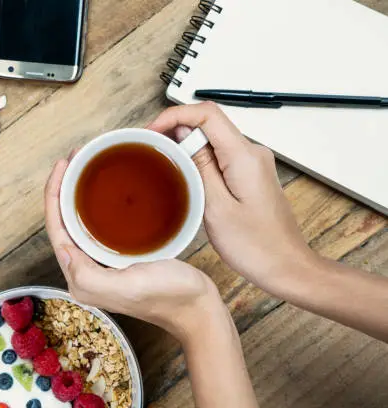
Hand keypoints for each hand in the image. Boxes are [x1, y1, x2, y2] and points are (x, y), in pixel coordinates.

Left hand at [44, 158, 225, 337]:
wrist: (198, 307)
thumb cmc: (170, 297)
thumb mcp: (128, 287)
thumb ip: (88, 276)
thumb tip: (64, 250)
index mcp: (81, 278)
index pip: (56, 229)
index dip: (53, 194)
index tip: (63, 165)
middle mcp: (85, 270)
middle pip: (64, 222)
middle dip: (63, 189)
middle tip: (74, 159)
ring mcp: (102, 263)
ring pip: (79, 222)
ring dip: (77, 194)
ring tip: (84, 168)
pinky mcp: (118, 257)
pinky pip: (98, 225)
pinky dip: (96, 204)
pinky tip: (106, 191)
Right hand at [147, 102, 314, 291]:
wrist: (285, 266)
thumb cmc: (255, 246)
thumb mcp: (216, 206)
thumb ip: (199, 165)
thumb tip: (184, 133)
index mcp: (244, 157)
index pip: (207, 114)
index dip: (175, 115)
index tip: (153, 131)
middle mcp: (252, 153)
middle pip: (209, 123)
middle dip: (176, 130)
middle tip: (151, 150)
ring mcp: (253, 163)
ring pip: (213, 139)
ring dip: (186, 146)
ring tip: (163, 163)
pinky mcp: (250, 175)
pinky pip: (221, 156)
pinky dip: (198, 159)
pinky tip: (184, 176)